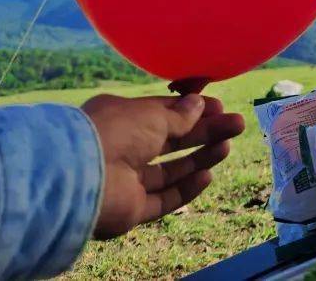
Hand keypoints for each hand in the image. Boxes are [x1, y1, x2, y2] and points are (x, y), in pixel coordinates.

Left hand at [81, 93, 245, 238]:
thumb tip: (199, 106)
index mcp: (120, 118)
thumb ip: (179, 115)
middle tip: (237, 124)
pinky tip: (207, 176)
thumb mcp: (153, 115)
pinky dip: (185, 188)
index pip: (161, 113)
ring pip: (169, 170)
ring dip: (199, 158)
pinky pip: (162, 198)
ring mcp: (125, 180)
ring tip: (227, 147)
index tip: (219, 107)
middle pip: (171, 141)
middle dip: (204, 132)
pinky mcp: (129, 209)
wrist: (78, 177)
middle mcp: (121, 148)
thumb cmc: (115, 132)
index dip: (191, 110)